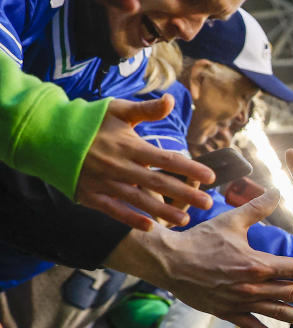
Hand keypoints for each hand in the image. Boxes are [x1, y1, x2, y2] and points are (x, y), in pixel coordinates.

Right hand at [76, 96, 215, 229]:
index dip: (190, 168)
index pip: (166, 159)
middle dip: (185, 194)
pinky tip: (149, 227)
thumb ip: (146, 110)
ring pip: (139, 200)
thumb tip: (171, 100)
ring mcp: (104, 183)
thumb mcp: (118, 110)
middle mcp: (119, 166)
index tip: (211, 176)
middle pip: (158, 183)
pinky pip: (114, 210)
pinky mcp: (90, 195)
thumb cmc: (88, 121)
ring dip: (163, 212)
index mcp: (129, 146)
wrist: (46, 134)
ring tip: (185, 220)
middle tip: (208, 203)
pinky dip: (130, 219)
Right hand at [104, 190, 292, 327]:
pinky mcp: (228, 312)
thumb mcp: (231, 220)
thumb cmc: (200, 239)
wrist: (168, 262)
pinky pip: (251, 327)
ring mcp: (241, 302)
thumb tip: (277, 189)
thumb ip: (258, 207)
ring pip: (278, 313)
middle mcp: (252, 286)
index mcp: (257, 263)